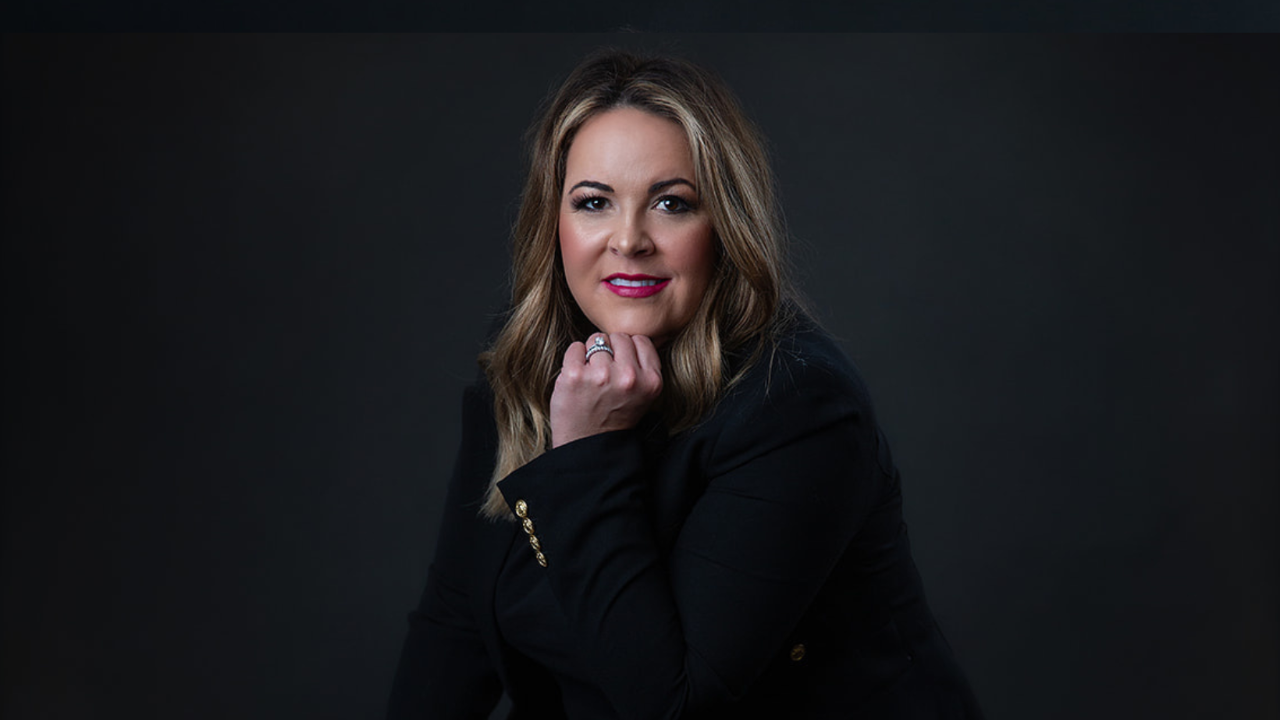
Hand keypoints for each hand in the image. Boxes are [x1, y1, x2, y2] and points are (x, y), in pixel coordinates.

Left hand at [550, 332, 662, 447]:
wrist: (588, 446)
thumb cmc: (614, 417)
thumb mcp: (643, 395)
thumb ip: (642, 367)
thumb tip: (629, 336)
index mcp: (650, 381)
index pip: (641, 340)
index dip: (629, 350)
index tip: (621, 365)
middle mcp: (629, 376)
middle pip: (619, 337)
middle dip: (610, 349)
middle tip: (605, 372)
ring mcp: (601, 375)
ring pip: (596, 339)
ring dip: (591, 354)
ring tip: (591, 377)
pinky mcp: (575, 375)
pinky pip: (575, 347)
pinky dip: (574, 358)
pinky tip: (577, 377)